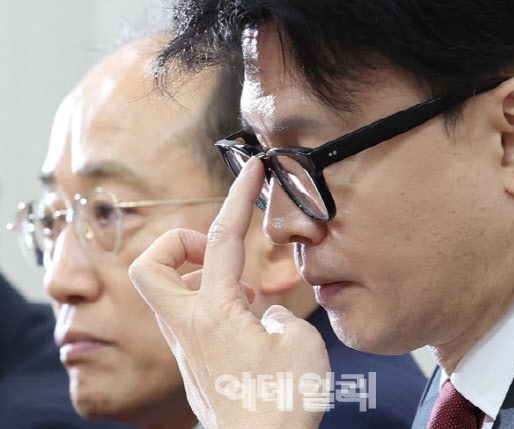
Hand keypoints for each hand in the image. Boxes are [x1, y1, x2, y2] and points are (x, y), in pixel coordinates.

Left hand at [129, 158, 330, 428]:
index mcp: (215, 311)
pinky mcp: (193, 361)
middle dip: (176, 244)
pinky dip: (212, 304)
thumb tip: (261, 314)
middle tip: (213, 253)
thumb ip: (278, 314)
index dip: (237, 196)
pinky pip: (189, 316)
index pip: (220, 239)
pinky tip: (246, 322)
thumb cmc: (281, 402)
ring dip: (199, 276)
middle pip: (150, 265)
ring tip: (241, 292)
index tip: (253, 167)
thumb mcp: (299, 343)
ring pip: (169, 292)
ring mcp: (186, 345)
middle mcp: (189, 325)